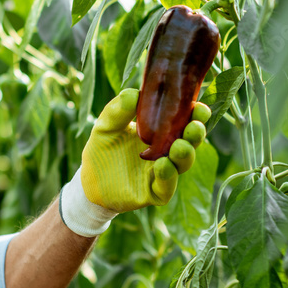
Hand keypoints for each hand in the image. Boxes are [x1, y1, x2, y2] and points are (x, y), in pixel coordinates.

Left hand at [81, 89, 208, 212]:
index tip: (198, 107)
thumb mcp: (106, 125)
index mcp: (162, 131)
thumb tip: (133, 94)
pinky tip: (162, 166)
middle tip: (195, 126)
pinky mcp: (153, 193)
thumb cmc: (103, 148)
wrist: (89, 179)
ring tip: (180, 147)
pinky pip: (166, 188)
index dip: (195, 115)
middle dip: (195, 134)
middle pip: (189, 142)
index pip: (184, 120)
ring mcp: (162, 173)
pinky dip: (167, 177)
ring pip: (181, 165)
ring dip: (184, 155)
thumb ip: (118, 111)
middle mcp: (167, 151)